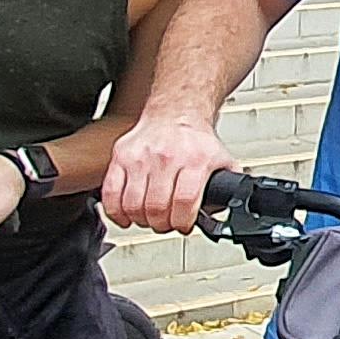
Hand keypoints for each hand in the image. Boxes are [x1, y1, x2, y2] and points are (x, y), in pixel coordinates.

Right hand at [100, 112, 234, 233]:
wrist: (176, 112)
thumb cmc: (196, 141)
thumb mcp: (222, 161)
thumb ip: (227, 188)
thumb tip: (229, 213)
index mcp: (194, 160)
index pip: (184, 202)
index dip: (182, 222)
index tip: (183, 225)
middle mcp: (166, 157)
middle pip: (156, 207)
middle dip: (162, 224)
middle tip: (166, 224)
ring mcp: (141, 156)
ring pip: (133, 204)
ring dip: (141, 220)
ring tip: (150, 218)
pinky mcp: (121, 156)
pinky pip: (110, 193)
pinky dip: (116, 212)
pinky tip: (126, 217)